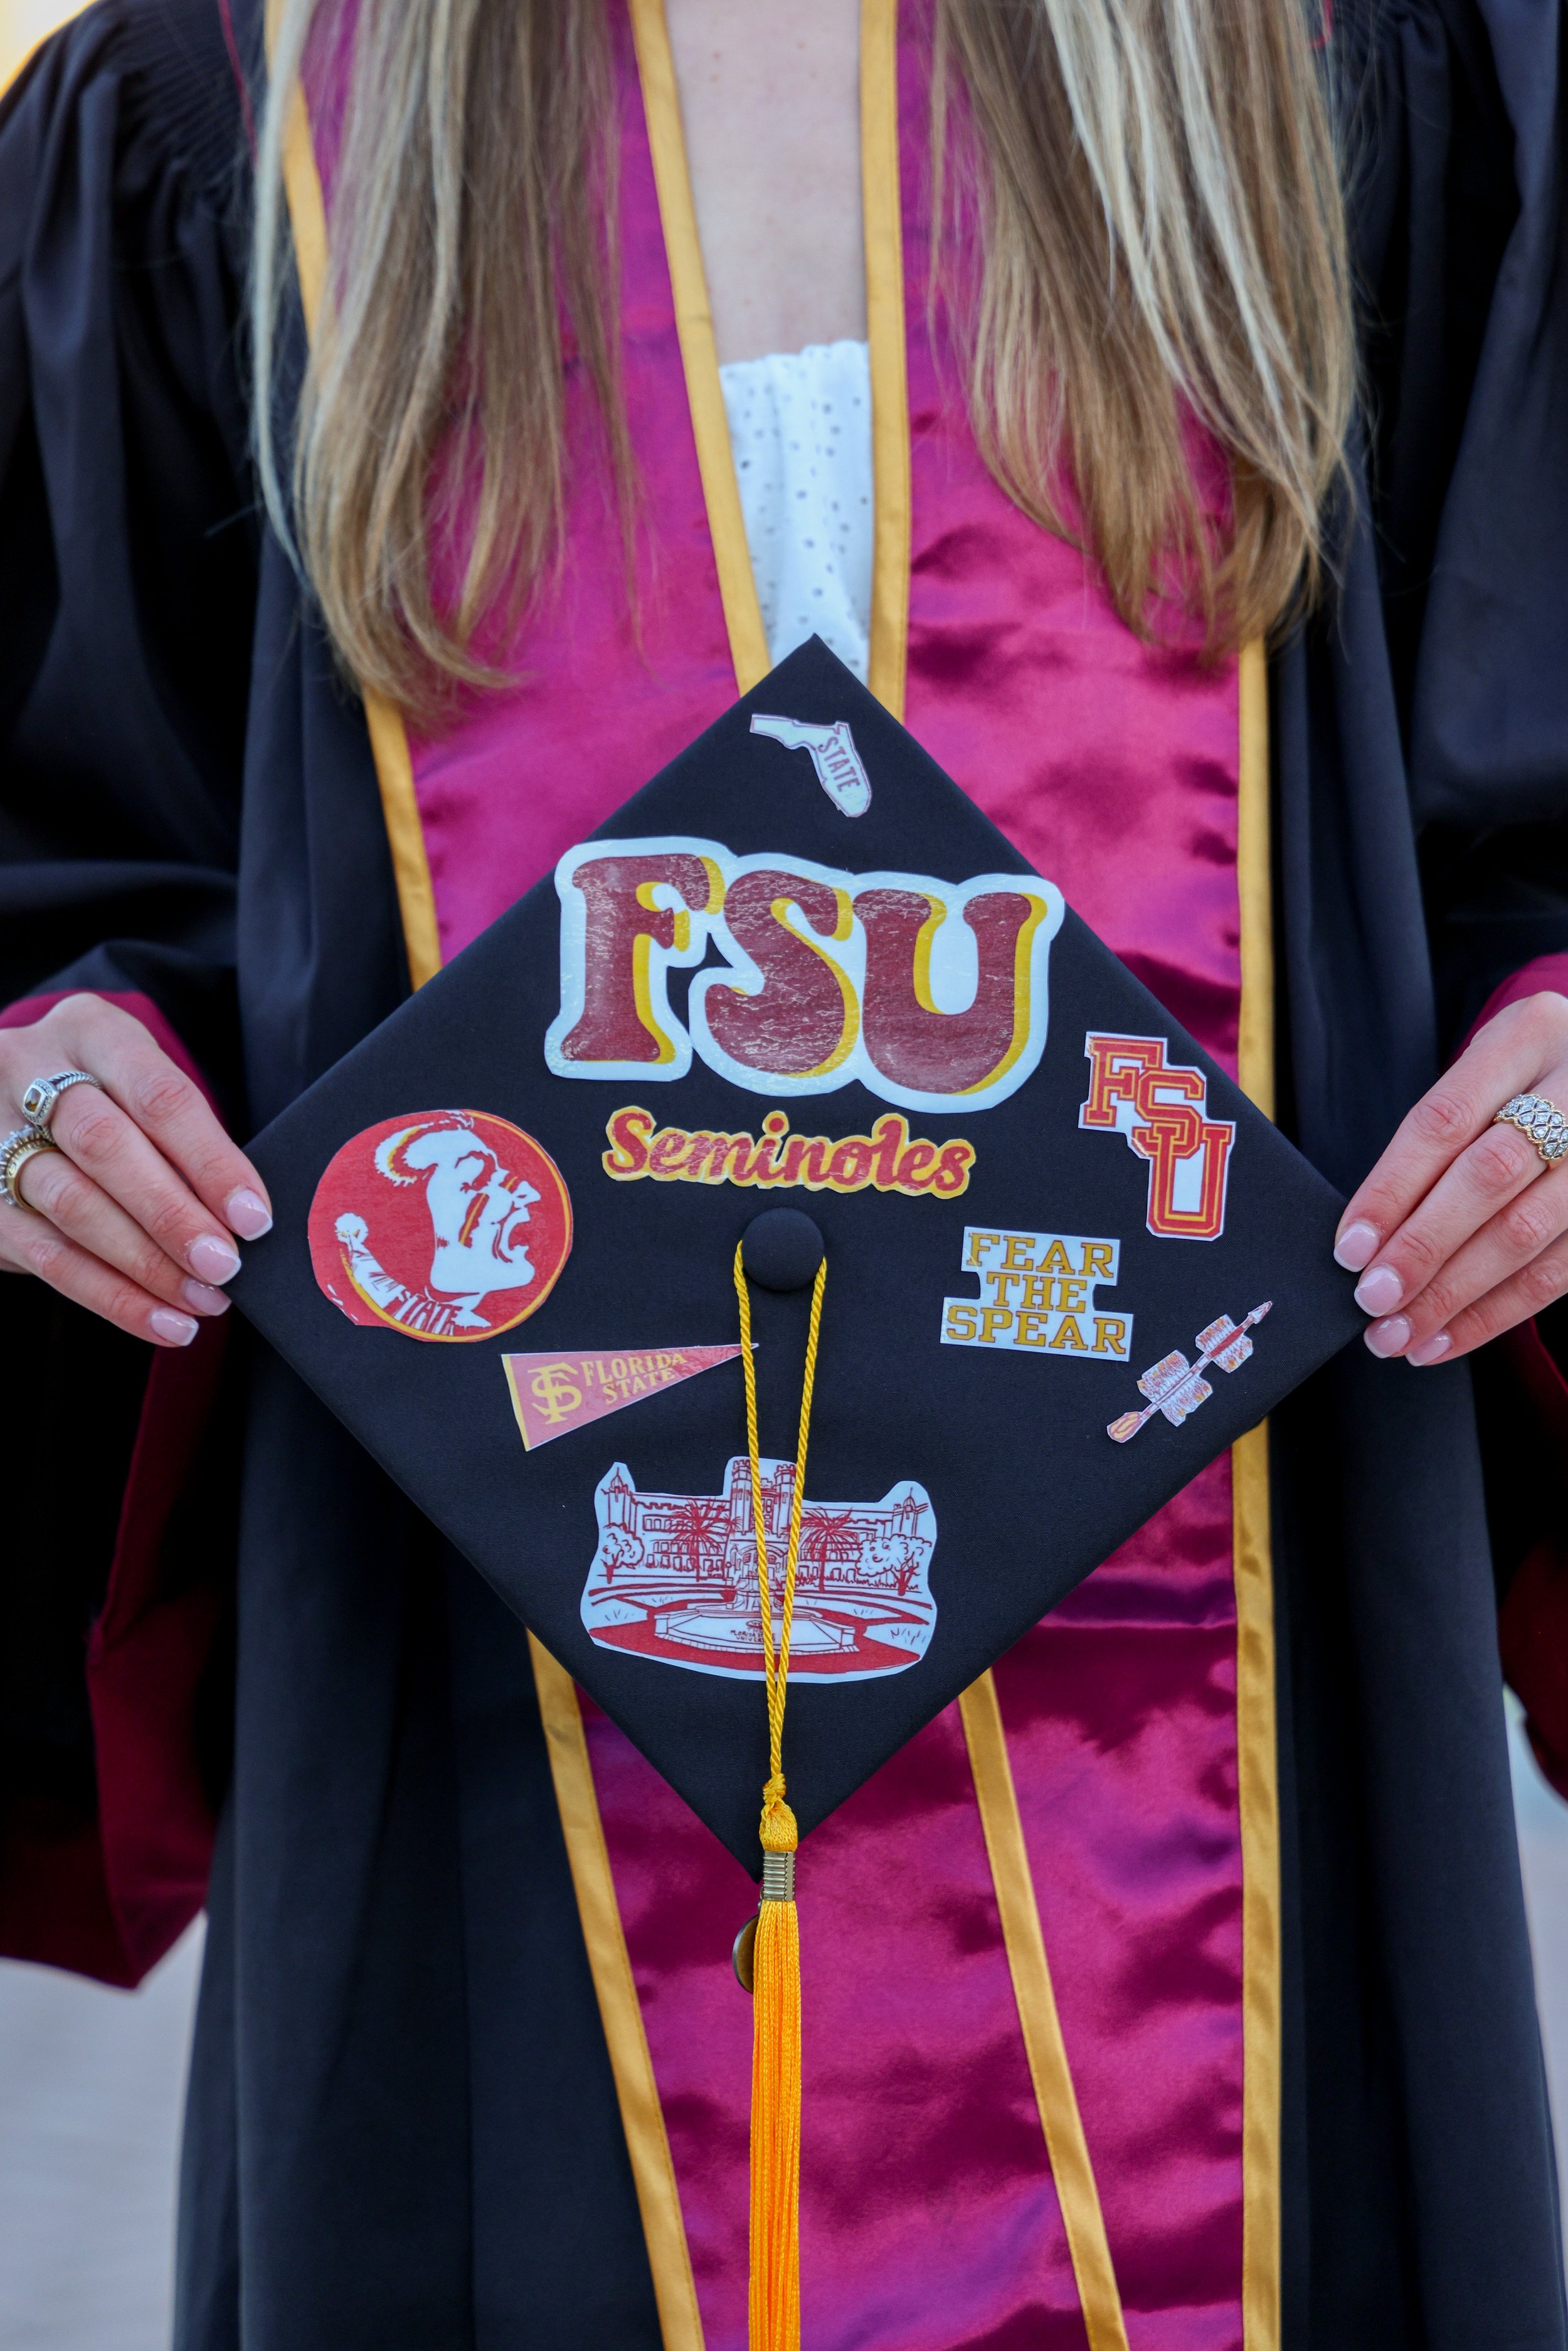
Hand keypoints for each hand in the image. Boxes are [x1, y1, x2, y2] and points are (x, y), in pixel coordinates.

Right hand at [0, 995, 270, 1346]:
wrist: (23, 1103)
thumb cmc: (113, 1100)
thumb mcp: (144, 1090)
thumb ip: (185, 1140)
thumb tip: (244, 1221)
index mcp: (91, 1031)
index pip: (158, 1096)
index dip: (209, 1161)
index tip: (253, 1217)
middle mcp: (28, 1068)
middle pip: (105, 1146)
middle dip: (172, 1214)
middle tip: (224, 1264)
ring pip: (71, 1203)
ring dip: (145, 1264)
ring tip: (201, 1299)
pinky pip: (48, 1255)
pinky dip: (111, 1296)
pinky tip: (162, 1321)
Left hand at [1334, 991, 1567, 1364]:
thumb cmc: (1526, 1080)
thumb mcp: (1487, 1073)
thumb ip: (1440, 1137)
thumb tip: (1365, 1239)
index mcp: (1530, 1034)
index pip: (1445, 1120)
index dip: (1392, 1188)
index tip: (1350, 1248)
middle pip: (1489, 1177)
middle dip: (1423, 1247)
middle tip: (1372, 1300)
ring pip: (1527, 1232)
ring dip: (1454, 1295)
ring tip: (1399, 1335)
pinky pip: (1559, 1272)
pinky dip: (1496, 1313)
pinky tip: (1445, 1339)